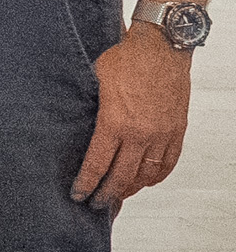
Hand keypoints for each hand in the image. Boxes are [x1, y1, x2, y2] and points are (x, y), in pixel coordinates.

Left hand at [74, 23, 192, 209]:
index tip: (78, 195)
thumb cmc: (125, 59)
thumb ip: (89, 108)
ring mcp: (162, 134)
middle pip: (121, 176)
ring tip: (118, 196)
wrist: (162, 47)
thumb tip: (75, 123)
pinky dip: (156, 176)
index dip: (87, 184)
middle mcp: (140, 134)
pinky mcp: (177, 130)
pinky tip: (145, 181)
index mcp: (115, 123)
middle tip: (96, 204)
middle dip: (107, 194)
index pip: (97, 165)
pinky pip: (168, 163)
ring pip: (146, 175)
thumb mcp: (95, 82)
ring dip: (131, 189)